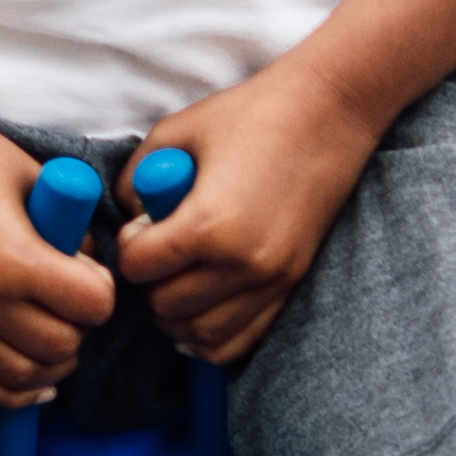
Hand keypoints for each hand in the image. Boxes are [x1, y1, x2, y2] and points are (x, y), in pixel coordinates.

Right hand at [0, 123, 129, 406]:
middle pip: (62, 347)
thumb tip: (93, 271)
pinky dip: (20, 382)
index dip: (104, 289)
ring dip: (54, 357)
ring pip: (27, 377)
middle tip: (74, 295)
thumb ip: (73, 231)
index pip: (91, 305)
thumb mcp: (36, 181)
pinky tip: (36, 359)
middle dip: (81, 324)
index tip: (91, 270)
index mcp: (9, 258)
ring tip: (56, 322)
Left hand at [115, 67, 380, 366]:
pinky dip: (210, 336)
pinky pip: (239, 341)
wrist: (328, 114)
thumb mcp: (176, 132)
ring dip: (176, 316)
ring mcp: (272, 280)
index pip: (139, 268)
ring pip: (200, 334)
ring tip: (173, 283)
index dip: (126, 249)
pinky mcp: (290, 284)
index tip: (139, 228)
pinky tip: (199, 309)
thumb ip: (135, 179)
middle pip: (165, 307)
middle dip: (148, 285)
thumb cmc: (250, 115)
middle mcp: (243, 263)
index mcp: (209, 224)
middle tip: (154, 255)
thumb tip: (127, 219)